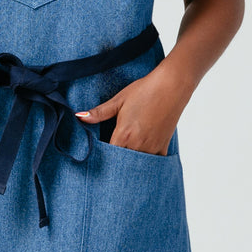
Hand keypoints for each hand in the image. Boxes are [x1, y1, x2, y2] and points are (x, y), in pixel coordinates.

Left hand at [74, 61, 192, 155]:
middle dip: (114, 163)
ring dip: (129, 164)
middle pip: (121, 164)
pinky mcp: (163, 147)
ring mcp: (152, 148)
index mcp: (124, 135)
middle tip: (108, 162)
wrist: (172, 85)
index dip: (101, 157)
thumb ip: (99, 112)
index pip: (107, 156)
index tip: (96, 156)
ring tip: (122, 158)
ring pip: (136, 165)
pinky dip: (145, 162)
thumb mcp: (119, 100)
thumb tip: (79, 116)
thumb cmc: (145, 90)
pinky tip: (139, 157)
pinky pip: (152, 162)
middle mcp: (138, 145)